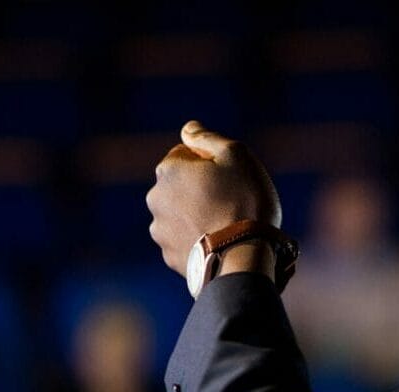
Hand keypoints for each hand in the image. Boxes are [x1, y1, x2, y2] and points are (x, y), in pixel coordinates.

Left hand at [146, 120, 281, 275]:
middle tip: (228, 198)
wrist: (242, 256)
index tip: (227, 174)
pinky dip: (196, 237)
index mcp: (168, 170)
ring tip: (223, 222)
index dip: (209, 160)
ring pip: (180, 213)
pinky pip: (183, 239)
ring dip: (195, 213)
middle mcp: (155, 199)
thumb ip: (208, 138)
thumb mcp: (235, 155)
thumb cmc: (244, 200)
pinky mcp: (168, 256)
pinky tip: (216, 241)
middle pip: (179, 184)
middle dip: (198, 187)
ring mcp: (159, 230)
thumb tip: (188, 128)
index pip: (185, 153)